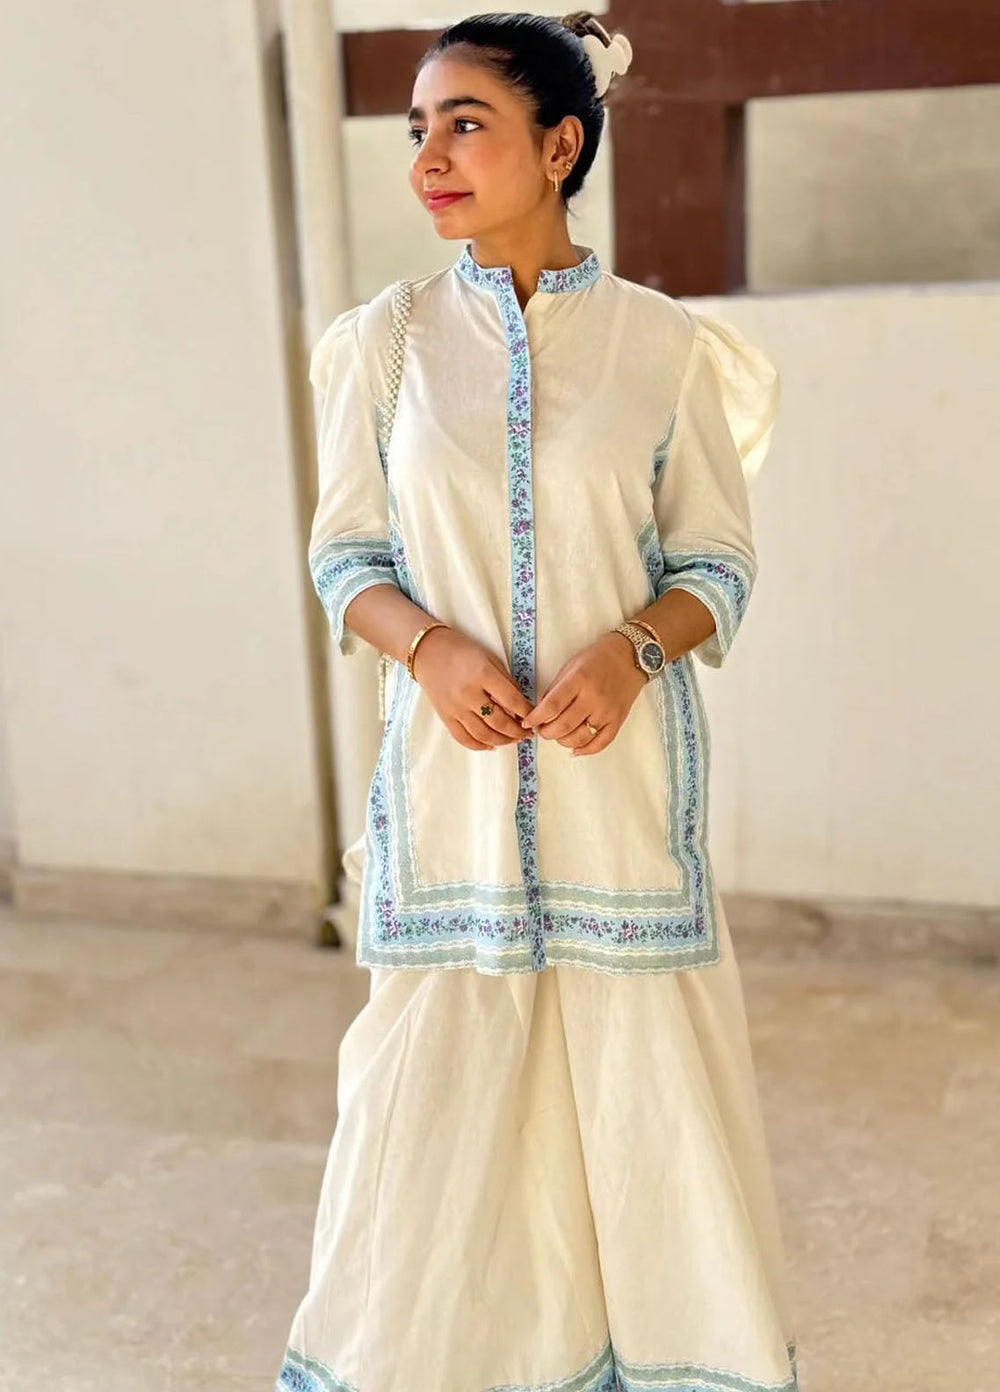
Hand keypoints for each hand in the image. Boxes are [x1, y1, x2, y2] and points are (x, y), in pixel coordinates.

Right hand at [411, 626, 534, 750]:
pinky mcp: (445, 717)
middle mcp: (468, 694)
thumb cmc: (461, 651)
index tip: (534, 718)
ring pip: (484, 735)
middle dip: (517, 731)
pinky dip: (480, 746)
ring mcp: (455, 708)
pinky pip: (464, 739)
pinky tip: (491, 745)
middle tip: (526, 733)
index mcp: (482, 674)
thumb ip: (504, 681)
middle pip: (499, 722)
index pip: (512, 700)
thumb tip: (520, 706)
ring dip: (502, 741)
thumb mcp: (488, 658)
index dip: (526, 713)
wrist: (427, 652)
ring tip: (513, 740)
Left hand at [520, 632, 647, 756]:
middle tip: (541, 730)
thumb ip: (556, 689)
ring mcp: (607, 711)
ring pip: (580, 738)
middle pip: (563, 726)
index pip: (552, 706)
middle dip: (546, 732)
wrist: (629, 656)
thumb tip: (542, 712)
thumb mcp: (571, 666)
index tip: (526, 723)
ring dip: (562, 741)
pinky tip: (575, 749)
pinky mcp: (618, 720)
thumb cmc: (597, 659)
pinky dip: (586, 750)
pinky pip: (601, 743)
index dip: (535, 718)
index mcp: (579, 680)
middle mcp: (593, 698)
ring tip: (557, 735)